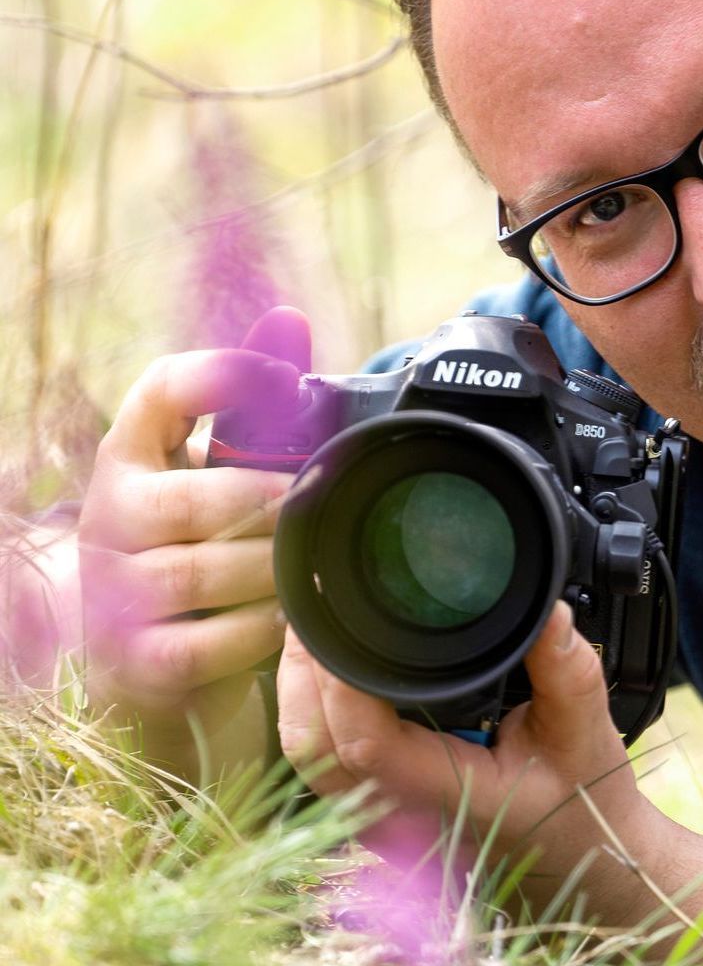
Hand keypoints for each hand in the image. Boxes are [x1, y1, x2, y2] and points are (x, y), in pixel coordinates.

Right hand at [78, 307, 309, 776]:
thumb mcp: (216, 466)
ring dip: (271, 569)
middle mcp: (109, 516)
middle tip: (316, 506)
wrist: (147, 647)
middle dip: (272, 504)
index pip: (162, 388)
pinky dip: (256, 632)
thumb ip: (252, 400)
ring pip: (204, 572)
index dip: (223, 375)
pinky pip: (205, 645)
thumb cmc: (199, 536)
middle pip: (198, 499)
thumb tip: (288, 319)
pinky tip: (284, 618)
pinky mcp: (131, 660)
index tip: (284, 383)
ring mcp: (111, 592)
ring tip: (307, 562)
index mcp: (131, 453)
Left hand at [277, 599, 660, 909]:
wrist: (582, 855)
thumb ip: (567, 671)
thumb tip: (550, 613)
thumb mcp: (585, 732)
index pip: (365, 744)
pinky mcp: (382, 803)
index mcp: (446, 795)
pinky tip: (330, 665)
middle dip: (303, 672)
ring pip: (308, 756)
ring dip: (301, 688)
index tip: (340, 614)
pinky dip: (313, 708)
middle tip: (314, 604)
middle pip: (312, 747)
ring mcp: (384, 815)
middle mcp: (401, 812)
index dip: (339, 679)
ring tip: (314, 625)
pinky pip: (323, 758)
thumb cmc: (582, 803)